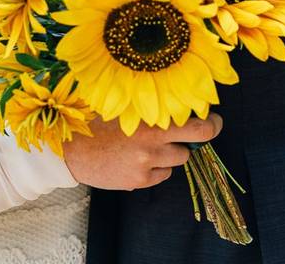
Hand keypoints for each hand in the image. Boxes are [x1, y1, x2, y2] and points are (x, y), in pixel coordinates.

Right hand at [63, 113, 223, 189]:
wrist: (71, 149)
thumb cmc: (98, 122)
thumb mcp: (126, 106)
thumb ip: (153, 106)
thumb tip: (182, 103)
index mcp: (152, 120)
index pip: (198, 127)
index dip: (211, 124)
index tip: (213, 120)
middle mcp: (153, 143)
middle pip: (193, 145)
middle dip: (198, 138)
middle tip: (200, 132)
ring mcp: (146, 164)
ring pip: (177, 160)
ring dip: (169, 153)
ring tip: (148, 145)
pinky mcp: (138, 181)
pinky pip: (161, 175)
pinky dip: (154, 169)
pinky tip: (135, 159)